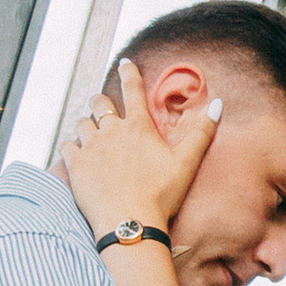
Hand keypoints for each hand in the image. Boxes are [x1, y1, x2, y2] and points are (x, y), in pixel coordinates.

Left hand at [60, 57, 216, 237]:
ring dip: (86, 125)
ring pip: (81, 123)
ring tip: (90, 133)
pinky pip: (66, 145)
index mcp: (139, 127)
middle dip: (99, 101)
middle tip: (101, 107)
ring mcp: (91, 147)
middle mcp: (112, 131)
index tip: (124, 62)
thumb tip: (219, 103)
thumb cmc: (161, 195)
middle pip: (98, 102)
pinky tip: (76, 152)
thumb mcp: (187, 163)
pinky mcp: (75, 165)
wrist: (129, 223)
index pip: (132, 89)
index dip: (128, 72)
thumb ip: (202, 132)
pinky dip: (70, 146)